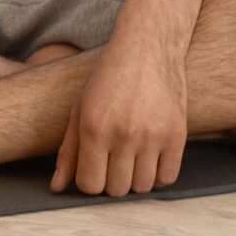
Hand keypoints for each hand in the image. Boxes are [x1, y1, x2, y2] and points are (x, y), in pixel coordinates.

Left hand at [52, 38, 189, 195]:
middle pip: (117, 189)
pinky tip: (152, 159)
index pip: (90, 185)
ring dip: (136, 179)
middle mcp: (124, 134)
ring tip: (134, 159)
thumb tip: (57, 187)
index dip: (90, 181)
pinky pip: (168, 177)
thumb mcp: (80, 110)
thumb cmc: (109, 78)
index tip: (96, 169)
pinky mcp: (177, 133)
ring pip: (142, 186)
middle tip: (115, 161)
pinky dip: (159, 175)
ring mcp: (153, 135)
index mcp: (94, 128)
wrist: (148, 47)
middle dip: (113, 180)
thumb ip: (69, 152)